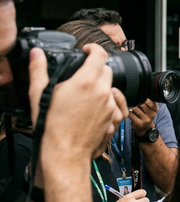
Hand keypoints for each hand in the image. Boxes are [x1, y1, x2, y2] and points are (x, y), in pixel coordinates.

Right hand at [28, 45, 128, 169]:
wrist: (65, 153)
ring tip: (89, 94)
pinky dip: (112, 104)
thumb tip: (37, 54)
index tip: (88, 50)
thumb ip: (39, 70)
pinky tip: (102, 106)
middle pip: (107, 71)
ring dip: (104, 87)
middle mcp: (103, 92)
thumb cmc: (51, 126)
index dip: (93, 49)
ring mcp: (111, 106)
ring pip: (114, 88)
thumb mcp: (39, 94)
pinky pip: (119, 106)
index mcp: (86, 81)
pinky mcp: (115, 120)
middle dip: (96, 69)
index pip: (99, 55)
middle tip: (83, 75)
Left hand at [128, 99, 157, 135]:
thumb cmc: (147, 115)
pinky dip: (128, 111)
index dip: (143, 97)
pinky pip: (130, 114)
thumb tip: (139, 93)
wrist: (146, 128)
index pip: (149, 101)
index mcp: (155, 109)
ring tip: (129, 103)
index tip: (138, 96)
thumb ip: (148, 101)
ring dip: (131, 105)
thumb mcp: (151, 108)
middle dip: (136, 101)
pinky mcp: (138, 123)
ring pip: (135, 108)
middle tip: (132, 99)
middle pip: (142, 104)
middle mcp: (152, 115)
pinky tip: (127, 109)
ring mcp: (145, 120)